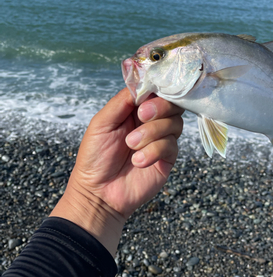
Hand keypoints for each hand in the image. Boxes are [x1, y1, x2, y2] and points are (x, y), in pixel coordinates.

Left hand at [50, 88, 183, 254]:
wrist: (98, 193)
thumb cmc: (95, 156)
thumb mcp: (102, 122)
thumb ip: (122, 101)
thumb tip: (141, 83)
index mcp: (135, 109)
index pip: (156, 91)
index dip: (156, 89)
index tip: (146, 96)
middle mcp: (152, 121)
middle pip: (172, 103)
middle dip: (159, 107)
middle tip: (142, 116)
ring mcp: (161, 139)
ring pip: (174, 123)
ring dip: (152, 132)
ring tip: (131, 145)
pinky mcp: (167, 158)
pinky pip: (171, 145)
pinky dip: (154, 151)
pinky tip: (138, 161)